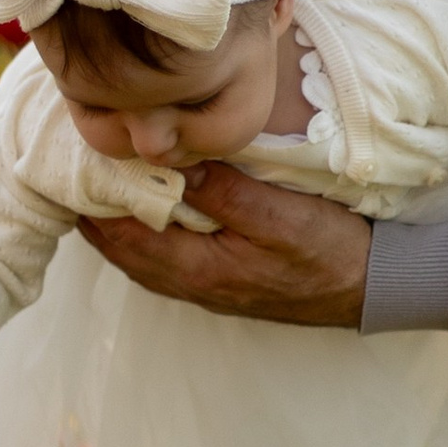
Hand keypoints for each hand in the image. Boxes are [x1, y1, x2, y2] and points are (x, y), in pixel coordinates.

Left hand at [79, 160, 371, 326]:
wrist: (372, 288)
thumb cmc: (331, 251)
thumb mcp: (282, 216)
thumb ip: (225, 194)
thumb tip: (172, 163)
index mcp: (200, 271)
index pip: (126, 236)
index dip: (96, 199)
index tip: (79, 158)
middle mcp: (193, 285)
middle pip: (122, 249)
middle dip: (95, 210)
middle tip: (76, 164)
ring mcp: (205, 286)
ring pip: (140, 255)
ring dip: (116, 222)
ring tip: (99, 181)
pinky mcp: (220, 279)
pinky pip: (163, 256)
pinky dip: (143, 231)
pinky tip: (145, 205)